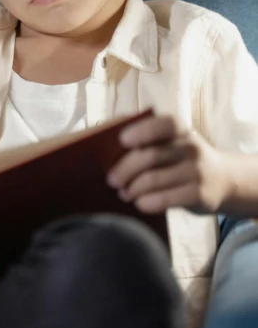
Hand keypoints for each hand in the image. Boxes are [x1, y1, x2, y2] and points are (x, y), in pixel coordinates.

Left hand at [106, 115, 232, 214]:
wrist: (223, 179)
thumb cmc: (182, 158)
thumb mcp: (171, 142)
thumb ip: (146, 138)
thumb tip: (103, 137)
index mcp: (179, 128)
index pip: (162, 124)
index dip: (142, 131)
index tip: (123, 140)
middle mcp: (190, 147)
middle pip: (150, 156)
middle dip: (125, 169)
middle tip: (111, 180)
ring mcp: (196, 171)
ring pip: (154, 179)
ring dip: (132, 188)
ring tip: (123, 193)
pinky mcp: (199, 194)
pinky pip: (166, 199)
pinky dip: (147, 202)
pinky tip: (139, 203)